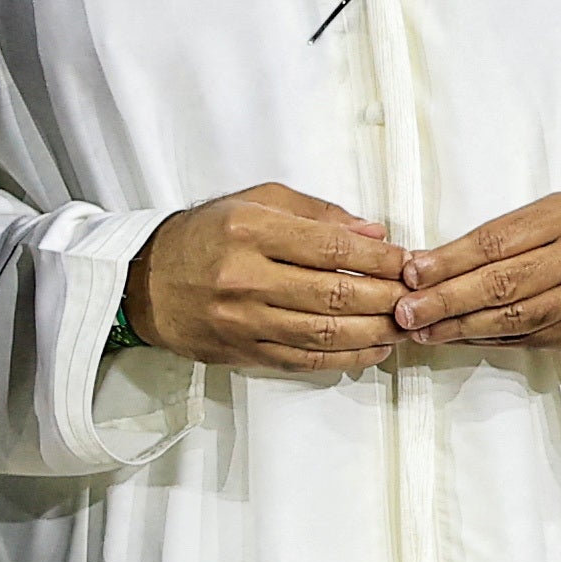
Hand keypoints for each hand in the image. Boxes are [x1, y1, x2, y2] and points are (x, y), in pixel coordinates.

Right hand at [129, 183, 407, 369]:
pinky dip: (346, 358)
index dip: (379, 258)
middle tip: (415, 298)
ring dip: (373, 333)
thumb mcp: (256, 201)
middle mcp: (246, 277)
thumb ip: (318, 214)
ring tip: (402, 326)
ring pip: (324, 333)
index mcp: (251, 230)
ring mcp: (243, 320)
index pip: (332, 247)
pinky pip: (305, 360)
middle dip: (385, 299)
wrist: (145, 281)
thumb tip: (374, 231)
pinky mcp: (243, 351)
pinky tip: (372, 350)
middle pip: (334, 294)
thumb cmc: (205, 235)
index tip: (407, 263)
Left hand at [394, 192, 560, 357]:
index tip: (411, 273)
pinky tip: (456, 339)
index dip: (448, 259)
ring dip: (460, 326)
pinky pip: (526, 338)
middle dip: (446, 298)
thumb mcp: (550, 221)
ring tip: (422, 330)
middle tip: (406, 310)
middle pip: (501, 281)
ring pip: (512, 315)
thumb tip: (427, 265)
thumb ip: (498, 241)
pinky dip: (486, 340)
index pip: (495, 240)